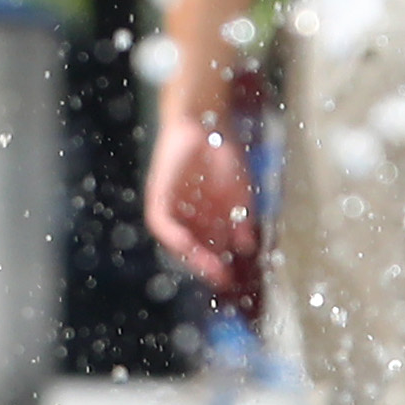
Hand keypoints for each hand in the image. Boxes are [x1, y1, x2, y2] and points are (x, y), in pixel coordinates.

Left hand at [145, 100, 266, 316]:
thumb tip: (247, 247)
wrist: (207, 124)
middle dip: (207, 266)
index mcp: (207, 218)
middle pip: (193, 249)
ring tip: (208, 266)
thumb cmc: (225, 157)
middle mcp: (188, 217)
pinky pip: (161, 221)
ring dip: (190, 255)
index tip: (232, 280)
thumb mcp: (240, 193)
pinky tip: (186, 242)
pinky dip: (172, 234)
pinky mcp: (158, 196)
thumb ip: (242, 220)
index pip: (210, 249)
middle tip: (222, 279)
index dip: (219, 265)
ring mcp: (172, 207)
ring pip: (177, 240)